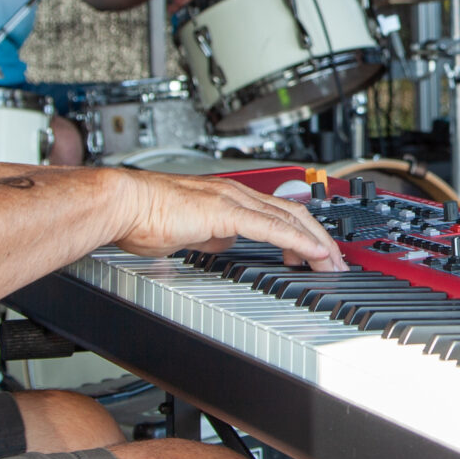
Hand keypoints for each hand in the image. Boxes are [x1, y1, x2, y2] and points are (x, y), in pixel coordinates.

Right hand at [105, 171, 345, 270]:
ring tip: (333, 264)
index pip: (278, 214)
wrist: (123, 204)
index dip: (304, 233)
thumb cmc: (143, 217)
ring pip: (289, 219)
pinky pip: (271, 228)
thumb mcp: (189, 232)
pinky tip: (313, 254)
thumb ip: (211, 235)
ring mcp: (232, 200)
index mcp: (227, 198)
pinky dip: (297, 242)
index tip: (317, 256)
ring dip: (316, 243)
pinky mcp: (226, 212)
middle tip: (336, 263)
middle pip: (293, 213)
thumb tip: (223, 243)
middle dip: (320, 239)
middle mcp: (235, 194)